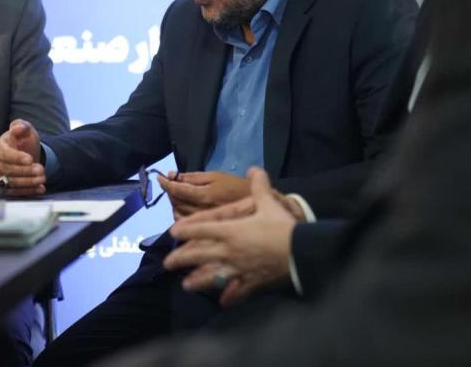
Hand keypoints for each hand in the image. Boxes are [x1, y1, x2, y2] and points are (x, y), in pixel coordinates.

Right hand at [0, 119, 45, 195]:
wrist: (26, 154)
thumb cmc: (23, 141)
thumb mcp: (25, 130)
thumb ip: (22, 126)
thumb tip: (18, 128)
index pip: (3, 153)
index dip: (16, 157)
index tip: (30, 159)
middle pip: (6, 170)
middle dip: (25, 171)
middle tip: (41, 170)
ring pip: (10, 183)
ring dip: (28, 182)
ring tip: (42, 178)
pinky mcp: (4, 187)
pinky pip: (14, 192)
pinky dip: (28, 191)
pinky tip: (40, 188)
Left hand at [163, 167, 295, 305]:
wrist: (302, 252)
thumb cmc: (282, 226)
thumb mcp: (269, 203)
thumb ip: (259, 186)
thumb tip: (255, 168)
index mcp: (229, 231)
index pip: (200, 229)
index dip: (184, 230)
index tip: (172, 232)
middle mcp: (228, 251)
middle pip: (197, 255)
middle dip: (180, 259)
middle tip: (168, 263)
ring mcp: (237, 269)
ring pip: (211, 277)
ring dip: (197, 281)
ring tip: (186, 285)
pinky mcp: (251, 283)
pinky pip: (237, 292)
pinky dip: (229, 297)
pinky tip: (222, 302)